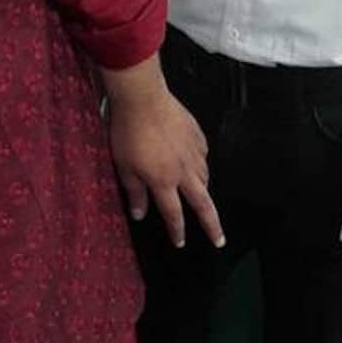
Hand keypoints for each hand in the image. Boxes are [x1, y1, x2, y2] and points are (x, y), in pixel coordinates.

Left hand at [110, 86, 222, 248]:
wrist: (143, 99)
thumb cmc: (127, 132)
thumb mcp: (123, 166)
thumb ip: (134, 192)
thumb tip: (139, 214)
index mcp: (163, 181)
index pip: (174, 214)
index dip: (177, 231)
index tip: (180, 243)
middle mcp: (184, 171)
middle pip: (203, 205)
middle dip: (212, 226)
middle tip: (219, 240)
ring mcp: (195, 154)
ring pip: (205, 179)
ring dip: (202, 192)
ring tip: (198, 198)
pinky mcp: (198, 137)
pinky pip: (203, 157)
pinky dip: (199, 165)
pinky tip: (193, 164)